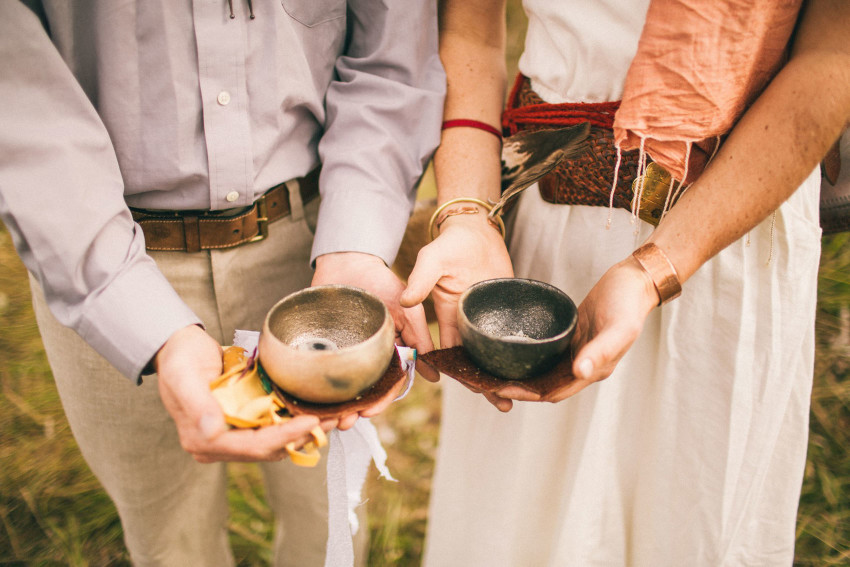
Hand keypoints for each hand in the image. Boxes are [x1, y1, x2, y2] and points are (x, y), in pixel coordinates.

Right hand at [155, 325, 325, 462]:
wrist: (179, 348)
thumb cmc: (180, 360)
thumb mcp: (184, 377)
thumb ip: (198, 405)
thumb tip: (211, 432)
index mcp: (203, 440)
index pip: (252, 446)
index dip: (284, 436)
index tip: (311, 421)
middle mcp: (219, 445)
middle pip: (269, 449)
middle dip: (302, 436)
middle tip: (333, 419)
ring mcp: (232, 436)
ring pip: (276, 442)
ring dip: (304, 431)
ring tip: (333, 417)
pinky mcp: (244, 425)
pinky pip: (275, 430)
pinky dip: (295, 422)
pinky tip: (315, 411)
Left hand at [312, 251, 432, 423]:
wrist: (348, 260)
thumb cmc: (382, 282)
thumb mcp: (407, 310)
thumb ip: (421, 340)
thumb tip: (436, 377)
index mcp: (387, 354)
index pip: (386, 386)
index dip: (380, 402)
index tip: (369, 412)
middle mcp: (365, 357)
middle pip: (361, 393)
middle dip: (353, 411)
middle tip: (344, 422)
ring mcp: (342, 352)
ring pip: (339, 387)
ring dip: (333, 406)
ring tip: (325, 419)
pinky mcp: (320, 344)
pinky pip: (315, 370)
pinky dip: (313, 388)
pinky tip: (307, 400)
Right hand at [401, 213, 512, 410]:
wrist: (476, 229)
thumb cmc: (450, 242)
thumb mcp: (433, 259)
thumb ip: (421, 279)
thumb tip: (406, 300)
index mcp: (445, 316)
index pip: (445, 351)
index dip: (450, 371)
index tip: (462, 388)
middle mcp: (466, 322)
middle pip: (472, 360)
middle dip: (483, 382)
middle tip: (502, 402)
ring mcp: (487, 318)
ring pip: (492, 353)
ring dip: (501, 373)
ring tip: (518, 396)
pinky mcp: (505, 310)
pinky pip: (509, 336)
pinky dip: (516, 353)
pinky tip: (530, 370)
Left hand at [498, 256, 658, 403]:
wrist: (634, 282)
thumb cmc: (628, 304)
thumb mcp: (619, 328)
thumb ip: (601, 351)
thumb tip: (580, 372)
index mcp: (593, 371)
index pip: (552, 392)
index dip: (526, 394)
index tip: (500, 389)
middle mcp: (582, 367)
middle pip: (543, 386)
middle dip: (516, 388)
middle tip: (486, 380)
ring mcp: (575, 353)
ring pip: (542, 372)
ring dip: (520, 375)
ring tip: (492, 369)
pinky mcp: (569, 338)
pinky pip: (545, 354)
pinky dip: (528, 357)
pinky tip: (509, 350)